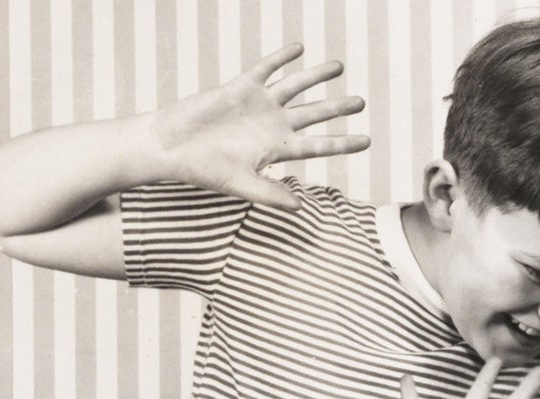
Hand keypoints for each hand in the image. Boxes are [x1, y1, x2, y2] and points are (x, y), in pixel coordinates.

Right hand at [144, 44, 368, 210]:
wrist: (172, 147)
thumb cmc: (204, 170)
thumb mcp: (241, 184)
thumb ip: (270, 194)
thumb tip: (300, 208)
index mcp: (279, 149)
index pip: (319, 145)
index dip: (343, 142)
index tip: (367, 141)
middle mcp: (274, 125)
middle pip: (314, 114)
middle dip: (338, 107)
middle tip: (362, 102)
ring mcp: (259, 104)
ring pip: (295, 87)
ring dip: (317, 76)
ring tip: (339, 66)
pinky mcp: (240, 87)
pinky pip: (266, 69)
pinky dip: (281, 58)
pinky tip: (299, 48)